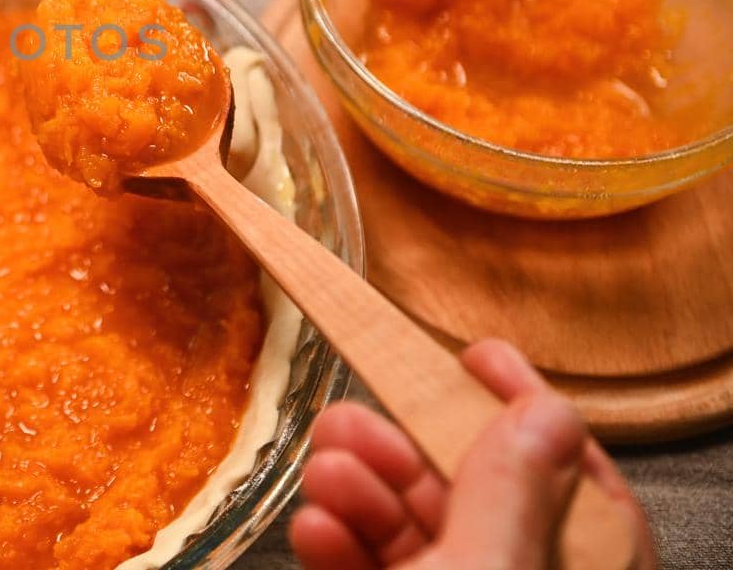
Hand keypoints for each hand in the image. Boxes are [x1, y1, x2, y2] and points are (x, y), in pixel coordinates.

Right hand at [291, 339, 656, 569]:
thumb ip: (511, 496)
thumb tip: (540, 409)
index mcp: (584, 565)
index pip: (572, 470)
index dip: (522, 405)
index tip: (477, 352)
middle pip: (469, 489)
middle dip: (401, 444)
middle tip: (350, 416)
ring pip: (410, 525)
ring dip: (356, 489)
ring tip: (326, 474)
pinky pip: (367, 566)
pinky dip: (335, 542)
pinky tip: (316, 530)